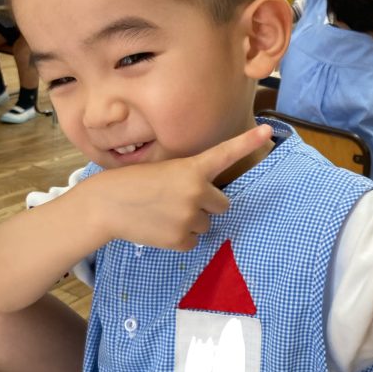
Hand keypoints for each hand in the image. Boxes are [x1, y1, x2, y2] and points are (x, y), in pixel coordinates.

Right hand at [91, 124, 272, 250]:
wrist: (105, 205)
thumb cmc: (132, 183)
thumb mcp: (164, 169)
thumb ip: (189, 178)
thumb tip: (204, 199)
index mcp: (191, 169)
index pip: (225, 153)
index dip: (248, 141)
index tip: (267, 130)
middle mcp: (196, 192)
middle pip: (222, 204)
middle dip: (206, 204)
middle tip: (178, 201)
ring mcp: (189, 217)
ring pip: (206, 224)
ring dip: (191, 221)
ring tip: (163, 213)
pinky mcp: (180, 239)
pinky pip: (193, 241)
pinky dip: (181, 238)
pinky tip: (160, 227)